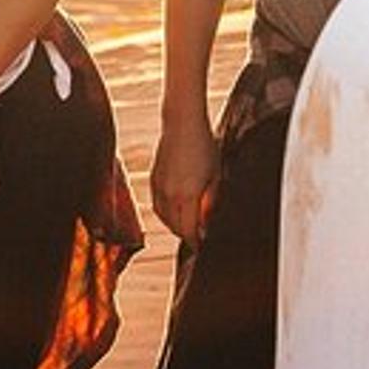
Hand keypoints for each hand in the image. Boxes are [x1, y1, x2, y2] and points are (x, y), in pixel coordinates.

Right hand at [151, 113, 219, 246]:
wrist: (182, 123)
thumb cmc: (203, 145)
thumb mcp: (216, 175)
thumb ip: (211, 201)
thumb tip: (208, 219)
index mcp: (187, 196)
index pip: (188, 231)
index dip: (195, 242)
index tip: (201, 246)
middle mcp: (169, 195)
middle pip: (174, 227)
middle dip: (186, 235)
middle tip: (197, 235)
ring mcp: (158, 186)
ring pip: (163, 217)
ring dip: (174, 224)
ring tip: (186, 224)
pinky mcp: (153, 178)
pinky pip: (156, 204)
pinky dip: (165, 212)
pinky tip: (174, 209)